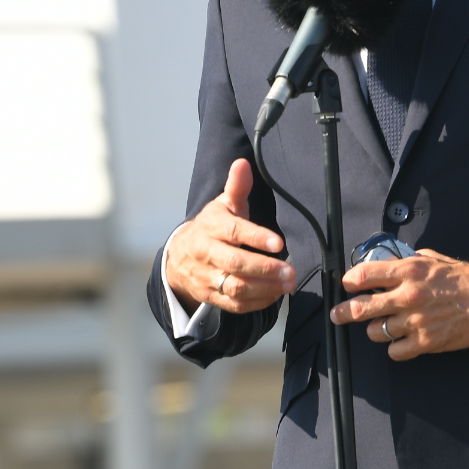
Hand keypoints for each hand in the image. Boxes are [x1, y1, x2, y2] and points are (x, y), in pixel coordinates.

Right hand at [165, 159, 294, 314]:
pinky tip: (275, 294)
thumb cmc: (212, 227)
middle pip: (235, 264)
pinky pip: (234, 305)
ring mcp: (205, 277)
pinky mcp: (209, 296)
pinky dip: (257, 302)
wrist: (178, 256)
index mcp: (210, 226)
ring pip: (235, 287)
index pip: (233, 232)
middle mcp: (205, 253)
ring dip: (265, 288)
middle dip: (265, 269)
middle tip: (291, 271)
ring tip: (288, 283)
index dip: (256, 238)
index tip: (279, 243)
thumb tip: (242, 163)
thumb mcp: (223, 205)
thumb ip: (236, 187)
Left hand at [329, 249, 468, 360]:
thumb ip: (407, 263)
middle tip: (337, 315)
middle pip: (362, 307)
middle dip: (344, 312)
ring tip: (385, 325)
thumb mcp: (432, 260)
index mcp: (409, 271)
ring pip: (376, 332)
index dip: (350, 281)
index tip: (347, 285)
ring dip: (377, 329)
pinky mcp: (426, 342)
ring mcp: (416, 321)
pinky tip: (402, 340)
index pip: (365, 274)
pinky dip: (396, 347)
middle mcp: (408, 295)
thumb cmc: (463, 278)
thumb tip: (386, 266)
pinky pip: (395, 351)